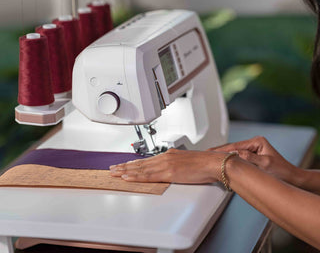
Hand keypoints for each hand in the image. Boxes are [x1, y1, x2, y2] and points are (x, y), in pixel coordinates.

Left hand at [110, 148, 226, 183]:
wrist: (212, 162)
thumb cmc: (203, 163)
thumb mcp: (185, 161)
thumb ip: (175, 164)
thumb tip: (170, 169)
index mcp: (168, 155)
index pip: (146, 160)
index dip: (133, 163)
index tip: (124, 165)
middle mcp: (164, 158)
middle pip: (140, 163)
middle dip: (124, 166)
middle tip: (112, 169)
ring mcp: (165, 165)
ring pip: (141, 169)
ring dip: (125, 171)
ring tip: (114, 173)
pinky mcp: (169, 173)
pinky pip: (148, 176)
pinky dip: (136, 176)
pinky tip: (127, 178)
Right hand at [209, 136, 299, 185]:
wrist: (291, 178)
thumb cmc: (281, 171)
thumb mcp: (265, 165)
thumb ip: (250, 158)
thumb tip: (236, 154)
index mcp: (257, 141)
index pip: (235, 146)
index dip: (222, 150)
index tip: (211, 152)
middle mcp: (254, 143)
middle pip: (232, 147)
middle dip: (219, 151)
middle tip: (206, 154)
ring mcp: (253, 149)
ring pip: (234, 151)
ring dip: (223, 155)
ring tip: (210, 157)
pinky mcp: (252, 155)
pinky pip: (237, 156)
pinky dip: (229, 159)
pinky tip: (222, 161)